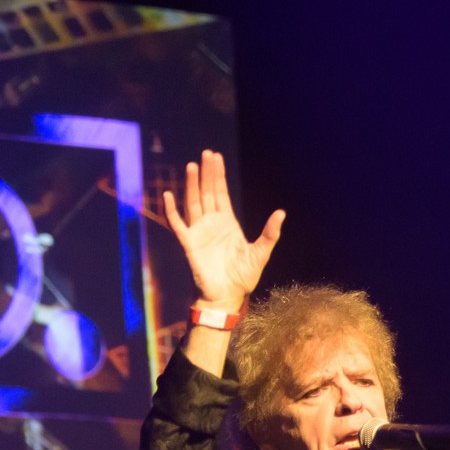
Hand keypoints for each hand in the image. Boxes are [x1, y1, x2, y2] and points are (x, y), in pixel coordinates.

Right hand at [161, 149, 283, 311]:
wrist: (227, 296)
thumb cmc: (243, 277)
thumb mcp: (261, 253)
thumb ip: (270, 233)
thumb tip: (282, 212)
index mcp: (228, 223)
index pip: (221, 193)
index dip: (218, 175)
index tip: (216, 157)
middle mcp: (212, 223)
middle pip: (207, 192)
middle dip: (206, 173)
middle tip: (206, 153)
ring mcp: (199, 231)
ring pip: (193, 202)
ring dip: (192, 185)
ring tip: (192, 166)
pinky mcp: (189, 243)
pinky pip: (177, 223)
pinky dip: (171, 209)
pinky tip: (168, 194)